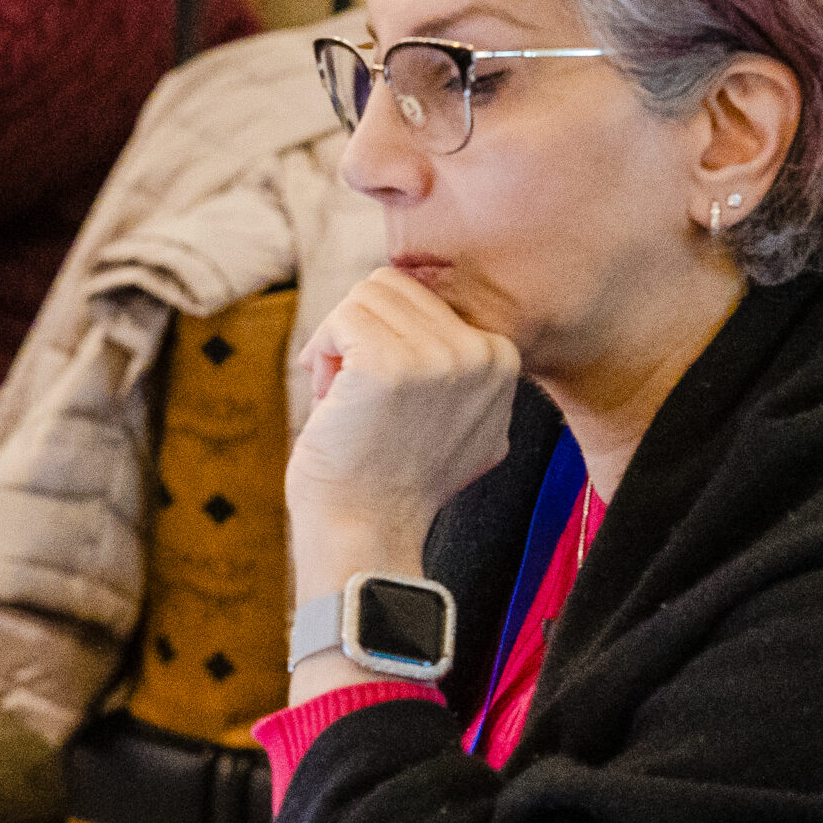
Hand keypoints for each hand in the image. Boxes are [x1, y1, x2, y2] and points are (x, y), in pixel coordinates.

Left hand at [286, 266, 519, 601]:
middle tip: (355, 396)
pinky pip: (341, 317)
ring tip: (347, 401)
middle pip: (392, 287)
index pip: (425, 299)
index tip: (381, 399)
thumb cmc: (394, 482)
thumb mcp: (461, 424)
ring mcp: (439, 357)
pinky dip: (321, 352)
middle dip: (359, 335)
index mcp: (502, 360)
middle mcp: (480, 354)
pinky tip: (331, 400)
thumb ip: (461, 372)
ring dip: (338, 344)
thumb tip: (443, 327)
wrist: (367, 534)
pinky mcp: (390, 364)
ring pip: (365, 296)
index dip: (386, 340)